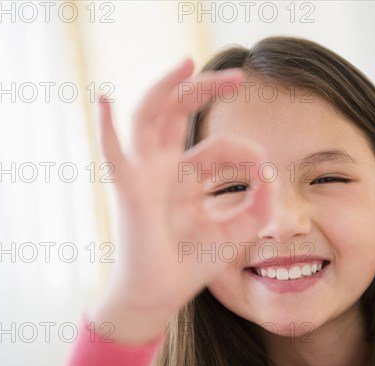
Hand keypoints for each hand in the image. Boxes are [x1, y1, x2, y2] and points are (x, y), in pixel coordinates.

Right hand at [89, 59, 270, 343]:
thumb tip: (270, 176)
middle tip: (239, 78)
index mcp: (188, 177)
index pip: (221, 147)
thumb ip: (257, 208)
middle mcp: (165, 168)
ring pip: (150, 118)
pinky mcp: (130, 191)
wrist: (159, 296)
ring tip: (187, 61)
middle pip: (181, 114)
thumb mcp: (235, 232)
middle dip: (206, 90)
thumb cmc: (191, 263)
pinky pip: (114, 155)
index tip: (266, 175)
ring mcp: (145, 175)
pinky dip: (106, 128)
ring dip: (167, 88)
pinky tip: (104, 100)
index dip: (249, 154)